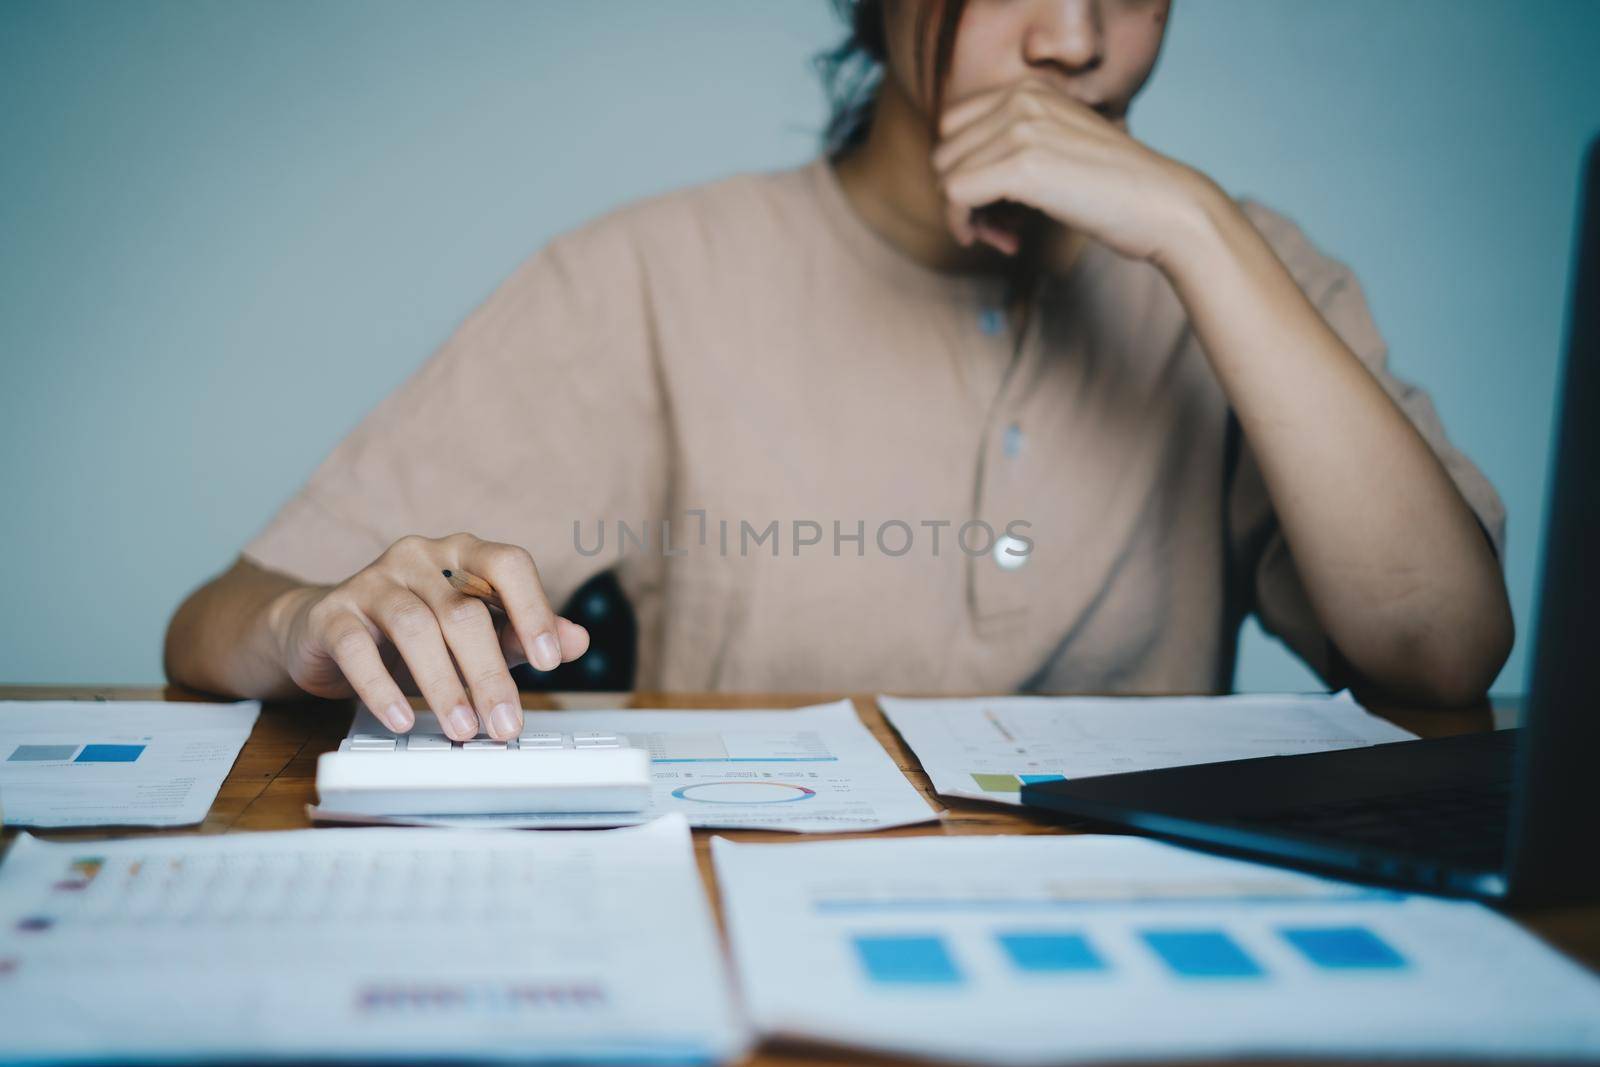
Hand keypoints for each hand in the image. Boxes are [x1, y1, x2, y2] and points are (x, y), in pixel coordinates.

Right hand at [272, 533, 588, 740]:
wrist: (327, 629)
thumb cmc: (416, 631)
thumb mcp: (475, 633)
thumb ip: (521, 635)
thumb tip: (577, 642)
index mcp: (465, 553)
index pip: (509, 564)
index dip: (533, 609)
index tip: (549, 662)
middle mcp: (421, 557)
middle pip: (463, 610)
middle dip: (489, 674)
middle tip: (505, 725)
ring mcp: (374, 581)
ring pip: (415, 627)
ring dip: (443, 686)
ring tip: (462, 730)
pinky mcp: (333, 613)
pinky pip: (356, 648)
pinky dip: (381, 688)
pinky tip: (402, 719)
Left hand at [931, 78, 1211, 265]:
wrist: (1163, 204)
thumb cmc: (1114, 188)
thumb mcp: (1059, 146)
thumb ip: (1013, 146)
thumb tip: (955, 180)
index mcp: (1028, 88)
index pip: (953, 127)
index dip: (964, 170)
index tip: (993, 205)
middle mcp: (1020, 98)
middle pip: (944, 153)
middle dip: (962, 196)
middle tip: (999, 229)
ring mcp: (1019, 128)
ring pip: (946, 177)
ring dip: (968, 217)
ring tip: (1006, 237)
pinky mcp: (1021, 165)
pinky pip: (956, 197)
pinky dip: (966, 226)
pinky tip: (1005, 242)